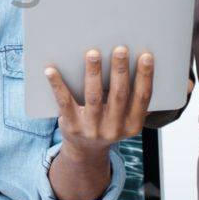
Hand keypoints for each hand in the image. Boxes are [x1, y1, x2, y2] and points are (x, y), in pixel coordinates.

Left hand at [45, 47, 153, 163]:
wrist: (85, 150)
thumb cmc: (107, 124)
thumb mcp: (125, 118)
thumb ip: (132, 99)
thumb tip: (138, 64)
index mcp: (132, 125)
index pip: (142, 98)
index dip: (145, 77)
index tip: (146, 56)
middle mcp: (114, 129)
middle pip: (119, 95)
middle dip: (120, 70)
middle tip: (120, 49)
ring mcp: (92, 129)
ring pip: (94, 96)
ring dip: (94, 73)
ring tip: (93, 53)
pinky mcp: (72, 127)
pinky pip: (65, 102)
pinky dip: (58, 84)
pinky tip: (52, 70)